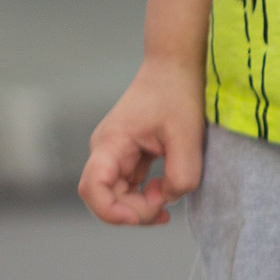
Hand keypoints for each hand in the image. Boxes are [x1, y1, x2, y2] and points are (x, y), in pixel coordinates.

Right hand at [78, 56, 204, 225]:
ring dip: (140, 206)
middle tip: (165, 210)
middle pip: (105, 198)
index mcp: (111, 143)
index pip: (92, 188)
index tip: (138, 216)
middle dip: (134, 211)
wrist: (176, 63)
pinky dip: (145, 195)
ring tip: (168, 204)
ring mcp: (116, 153)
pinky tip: (165, 195)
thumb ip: (181, 175)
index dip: (110, 211)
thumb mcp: (187, 135)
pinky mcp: (129, 154)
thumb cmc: (178, 92)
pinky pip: (130, 185)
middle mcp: (106, 150)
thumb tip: (168, 200)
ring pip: (118, 195)